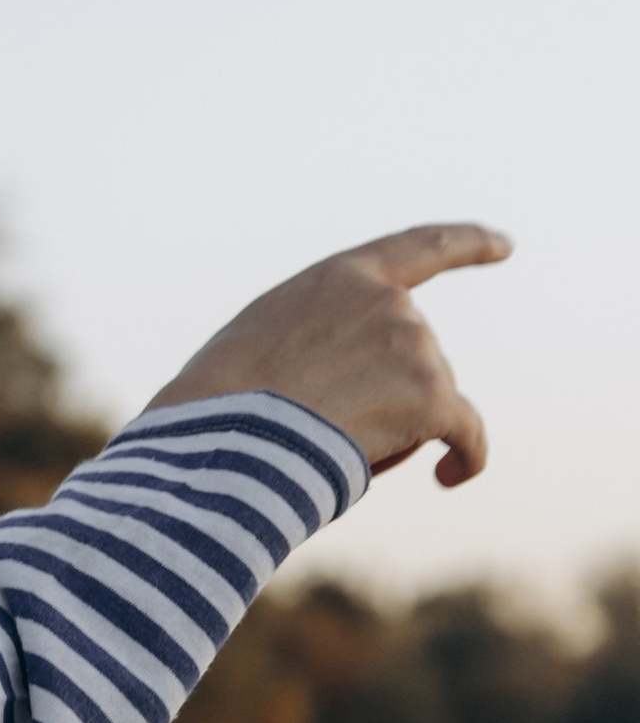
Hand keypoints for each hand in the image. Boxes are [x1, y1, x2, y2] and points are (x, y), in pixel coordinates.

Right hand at [151, 222, 509, 486]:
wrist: (223, 436)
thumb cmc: (217, 407)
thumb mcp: (259, 345)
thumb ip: (313, 343)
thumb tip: (345, 397)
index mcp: (340, 279)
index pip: (419, 250)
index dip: (468, 245)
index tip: (504, 246)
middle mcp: (387, 302)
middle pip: (414, 358)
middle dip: (388, 398)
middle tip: (319, 432)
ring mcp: (414, 346)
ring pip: (427, 404)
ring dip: (395, 432)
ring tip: (328, 449)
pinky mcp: (431, 395)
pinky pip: (465, 432)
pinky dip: (465, 457)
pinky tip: (450, 477)